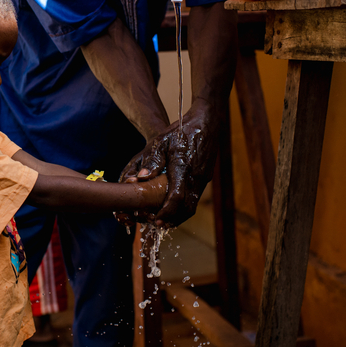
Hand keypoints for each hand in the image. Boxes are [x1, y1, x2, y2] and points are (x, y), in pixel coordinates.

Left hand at [120, 102, 218, 227]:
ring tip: (165, 219)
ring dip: (180, 215)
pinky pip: (196, 196)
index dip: (167, 212)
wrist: (206, 122)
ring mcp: (203, 178)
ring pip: (193, 204)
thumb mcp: (162, 141)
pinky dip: (185, 205)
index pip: (176, 198)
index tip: (156, 220)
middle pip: (187, 208)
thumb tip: (140, 177)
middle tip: (158, 224)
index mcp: (183, 168)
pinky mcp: (205, 177)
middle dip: (173, 219)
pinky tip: (174, 205)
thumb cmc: (181, 130)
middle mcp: (196, 176)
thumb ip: (152, 160)